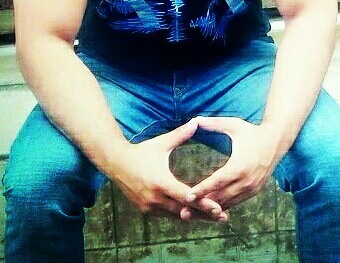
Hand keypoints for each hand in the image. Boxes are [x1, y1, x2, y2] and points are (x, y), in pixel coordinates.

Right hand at [110, 119, 227, 222]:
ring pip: (177, 216)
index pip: (186, 197)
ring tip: (213, 218)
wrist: (116, 162)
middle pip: (185, 211)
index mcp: (161, 182)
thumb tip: (196, 120)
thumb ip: (180, 134)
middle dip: (204, 214)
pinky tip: (194, 215)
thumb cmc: (142, 151)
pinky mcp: (146, 210)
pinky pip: (167, 216)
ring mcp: (150, 207)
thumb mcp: (162, 143)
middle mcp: (155, 198)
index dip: (203, 203)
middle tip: (223, 216)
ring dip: (194, 217)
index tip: (219, 208)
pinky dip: (181, 215)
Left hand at [188, 117, 280, 209]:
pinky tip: (210, 210)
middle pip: (220, 197)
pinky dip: (223, 206)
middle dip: (202, 205)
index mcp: (239, 165)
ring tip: (193, 214)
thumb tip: (195, 119)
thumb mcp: (233, 125)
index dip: (201, 190)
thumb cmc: (252, 132)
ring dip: (211, 209)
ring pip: (228, 203)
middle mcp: (246, 180)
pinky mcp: (255, 191)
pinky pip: (236, 202)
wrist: (276, 140)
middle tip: (183, 212)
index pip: (217, 182)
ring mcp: (251, 188)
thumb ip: (214, 124)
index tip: (187, 197)